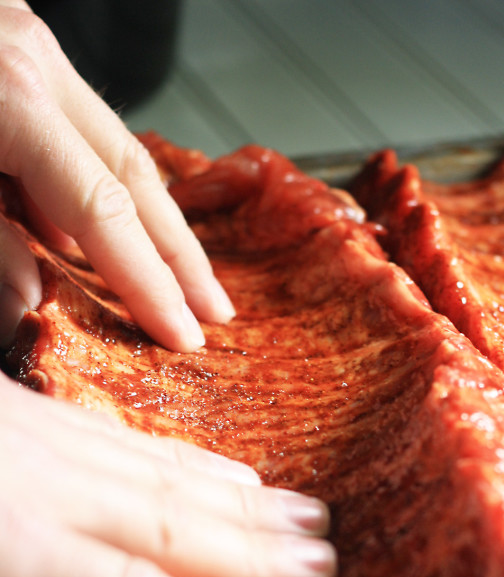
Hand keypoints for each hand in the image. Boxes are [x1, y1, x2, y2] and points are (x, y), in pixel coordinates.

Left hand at [0, 1, 233, 350]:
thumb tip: (31, 305)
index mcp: (12, 97)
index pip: (104, 212)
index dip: (148, 283)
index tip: (183, 337)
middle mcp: (36, 62)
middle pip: (136, 175)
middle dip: (180, 254)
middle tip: (217, 313)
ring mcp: (30, 45)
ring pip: (118, 148)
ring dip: (157, 224)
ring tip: (190, 282)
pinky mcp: (17, 48)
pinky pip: (80, 130)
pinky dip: (104, 189)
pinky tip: (115, 235)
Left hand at [0, 374, 336, 576]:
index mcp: (13, 549)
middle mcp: (45, 489)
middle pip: (171, 526)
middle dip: (256, 549)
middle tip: (326, 562)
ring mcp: (41, 437)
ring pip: (163, 474)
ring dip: (242, 500)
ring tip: (305, 514)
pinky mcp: (31, 407)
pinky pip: (126, 434)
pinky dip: (189, 457)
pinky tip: (226, 468)